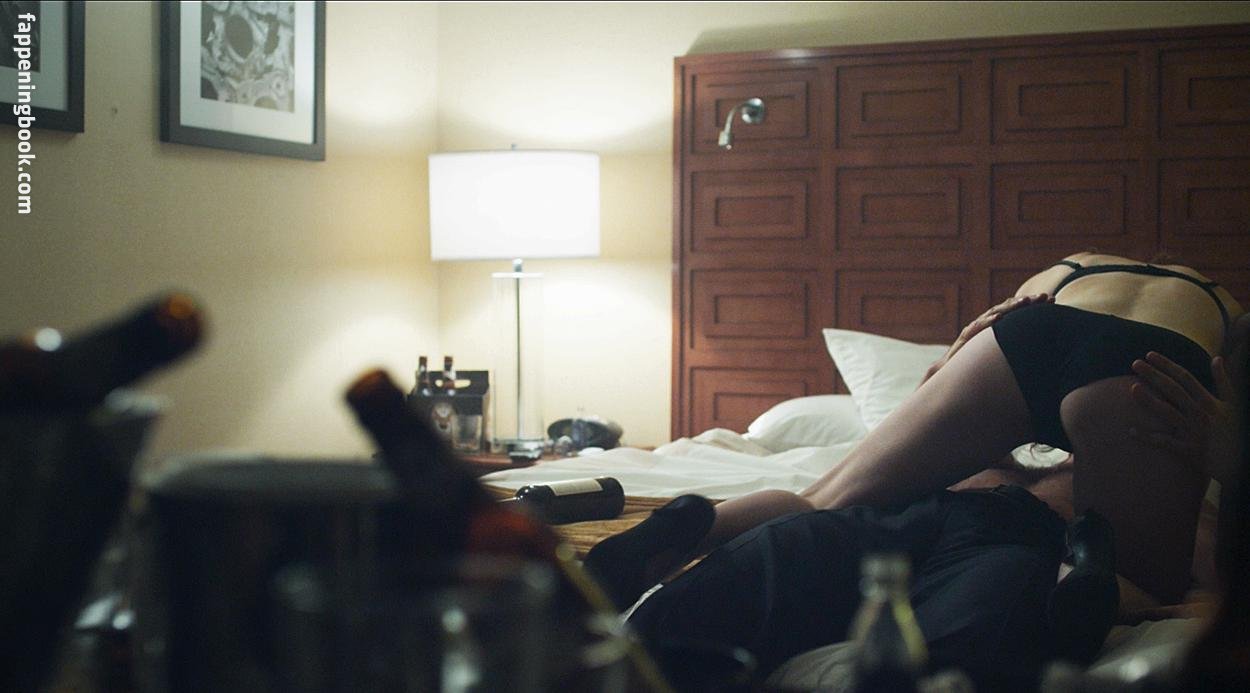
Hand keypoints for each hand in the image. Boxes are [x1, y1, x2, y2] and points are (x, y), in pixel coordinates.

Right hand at [921, 293, 1053, 384]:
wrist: (950, 378)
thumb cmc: (978, 370)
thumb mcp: (1004, 360)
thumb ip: (1018, 353)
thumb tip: (1047, 359)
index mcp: (997, 329)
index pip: (1017, 313)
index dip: (1033, 305)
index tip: (1052, 300)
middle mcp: (987, 326)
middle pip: (1008, 309)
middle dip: (1026, 301)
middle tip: (1046, 296)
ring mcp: (975, 332)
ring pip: (993, 315)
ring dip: (1009, 308)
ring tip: (1025, 301)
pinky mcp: (964, 341)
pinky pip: (975, 330)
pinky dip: (986, 323)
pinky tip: (998, 320)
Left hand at [1130, 352, 1240, 481]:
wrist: (1239, 460)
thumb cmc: (1236, 429)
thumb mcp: (1234, 404)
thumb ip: (1223, 381)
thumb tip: (1216, 358)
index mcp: (1209, 401)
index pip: (1185, 377)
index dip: (1166, 365)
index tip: (1149, 355)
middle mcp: (1200, 414)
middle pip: (1173, 390)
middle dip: (1154, 375)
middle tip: (1135, 363)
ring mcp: (1193, 431)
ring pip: (1168, 413)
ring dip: (1149, 400)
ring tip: (1132, 388)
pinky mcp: (1188, 450)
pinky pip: (1165, 443)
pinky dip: (1148, 438)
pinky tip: (1131, 431)